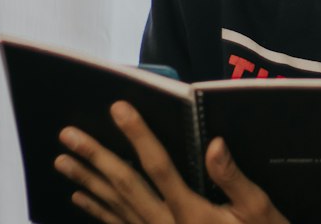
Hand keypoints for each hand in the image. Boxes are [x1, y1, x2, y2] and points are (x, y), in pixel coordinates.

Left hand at [55, 101, 289, 223]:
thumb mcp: (258, 212)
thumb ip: (233, 179)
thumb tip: (214, 143)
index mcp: (191, 213)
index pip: (158, 166)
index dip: (137, 135)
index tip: (118, 108)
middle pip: (125, 186)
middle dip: (96, 157)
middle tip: (67, 134)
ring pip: (114, 206)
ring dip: (87, 181)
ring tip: (62, 161)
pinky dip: (97, 211)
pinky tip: (80, 196)